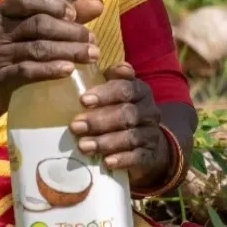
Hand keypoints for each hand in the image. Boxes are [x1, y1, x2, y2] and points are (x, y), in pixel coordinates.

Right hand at [0, 0, 103, 111]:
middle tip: (92, 41)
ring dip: (69, 51)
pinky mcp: (0, 77)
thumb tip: (98, 5)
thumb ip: (64, 14)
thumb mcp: (35, 27)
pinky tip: (69, 70)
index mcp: (6, 10)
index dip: (54, 4)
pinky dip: (50, 69)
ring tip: (91, 56)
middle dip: (70, 31)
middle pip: (38, 24)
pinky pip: (27, 71)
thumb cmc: (18, 49)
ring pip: (37, 48)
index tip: (74, 15)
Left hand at [69, 63, 170, 192]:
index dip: (105, 94)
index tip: (83, 100)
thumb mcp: (116, 95)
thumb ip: (105, 80)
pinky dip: (122, 159)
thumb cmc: (122, 113)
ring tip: (83, 146)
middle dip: (99, 120)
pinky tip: (107, 162)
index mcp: (140, 91)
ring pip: (131, 136)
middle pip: (126, 113)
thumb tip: (83, 64)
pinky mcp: (150, 155)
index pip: (126, 88)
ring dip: (106, 141)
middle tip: (75, 126)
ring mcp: (151, 134)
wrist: (148, 145)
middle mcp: (149, 111)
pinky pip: (138, 157)